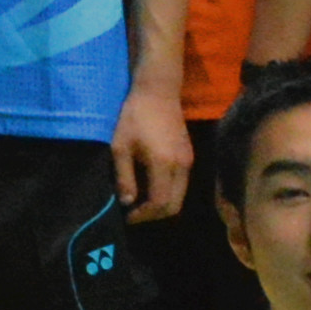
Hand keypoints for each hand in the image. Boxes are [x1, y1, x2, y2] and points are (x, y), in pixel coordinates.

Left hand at [113, 84, 193, 220]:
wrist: (158, 92)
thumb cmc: (134, 116)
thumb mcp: (121, 146)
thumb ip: (124, 177)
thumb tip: (128, 203)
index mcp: (163, 163)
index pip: (160, 202)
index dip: (145, 215)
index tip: (128, 217)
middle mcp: (181, 166)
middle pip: (175, 205)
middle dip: (155, 215)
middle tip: (136, 215)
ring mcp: (189, 161)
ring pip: (180, 196)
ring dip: (163, 205)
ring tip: (142, 204)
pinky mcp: (189, 156)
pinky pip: (182, 184)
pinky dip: (169, 193)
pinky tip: (152, 188)